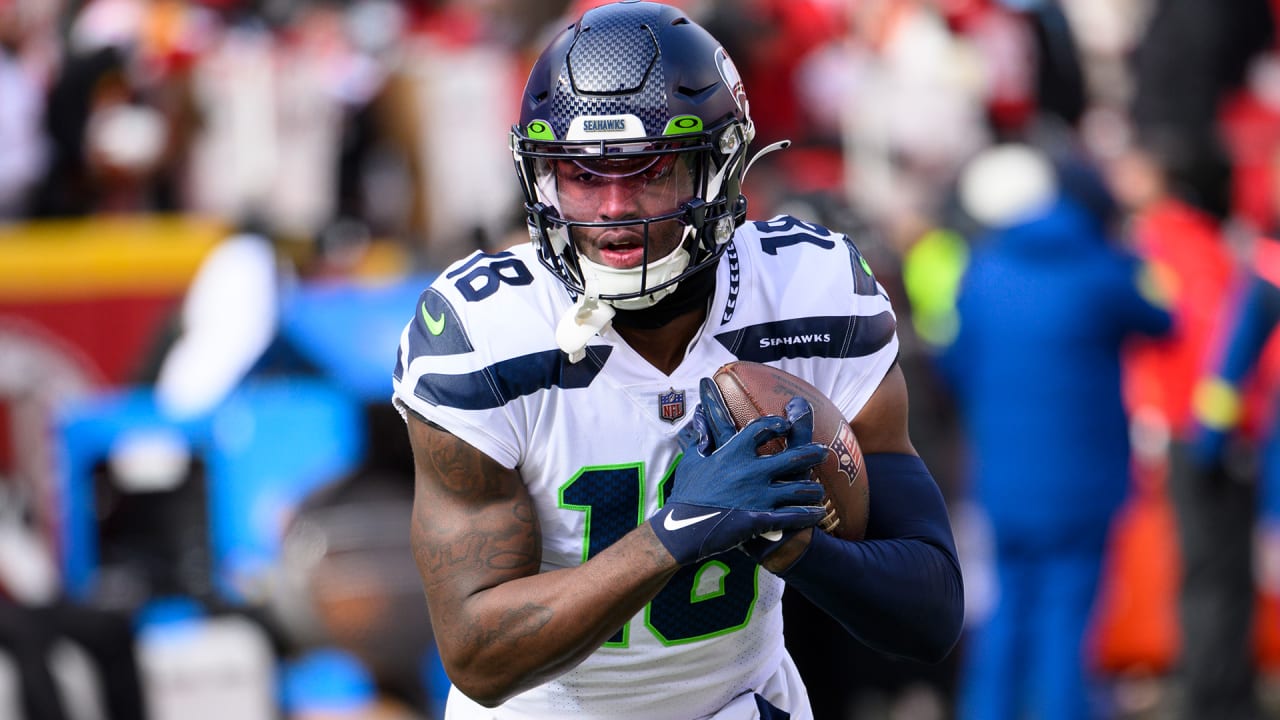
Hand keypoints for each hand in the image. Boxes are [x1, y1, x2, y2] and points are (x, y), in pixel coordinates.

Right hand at [650, 379, 826, 564]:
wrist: (681, 528)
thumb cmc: (685, 494)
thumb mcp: (691, 462)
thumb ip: (701, 443)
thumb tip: (702, 427)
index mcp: (733, 453)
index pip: (762, 428)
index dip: (778, 424)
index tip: (786, 425)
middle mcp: (751, 471)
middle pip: (793, 456)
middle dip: (812, 454)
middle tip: (822, 452)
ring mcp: (758, 496)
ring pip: (799, 489)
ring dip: (813, 489)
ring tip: (819, 490)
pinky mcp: (761, 518)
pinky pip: (793, 516)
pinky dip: (808, 515)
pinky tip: (817, 513)